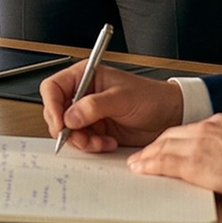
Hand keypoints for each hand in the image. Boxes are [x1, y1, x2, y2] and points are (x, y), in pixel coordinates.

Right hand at [41, 64, 185, 152]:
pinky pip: (82, 141)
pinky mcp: (96, 129)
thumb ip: (94, 106)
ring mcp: (88, 113)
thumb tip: (69, 117)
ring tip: (98, 142)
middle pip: (56, 112)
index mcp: (85, 76)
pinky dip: (91, 146)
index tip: (61, 123)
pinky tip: (108, 142)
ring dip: (81, 140)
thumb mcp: (122, 98)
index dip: (51, 105)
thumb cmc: (151, 97)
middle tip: (80, 137)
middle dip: (67, 128)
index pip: (53, 88)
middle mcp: (83, 94)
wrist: (170, 116)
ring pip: (68, 130)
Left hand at [126, 114, 221, 200]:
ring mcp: (198, 145)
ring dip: (147, 156)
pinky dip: (149, 165)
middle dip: (155, 146)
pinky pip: (164, 163)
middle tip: (143, 154)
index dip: (173, 139)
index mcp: (221, 123)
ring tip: (136, 164)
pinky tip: (140, 169)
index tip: (164, 145)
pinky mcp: (194, 163)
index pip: (189, 130)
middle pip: (171, 135)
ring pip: (163, 147)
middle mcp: (206, 130)